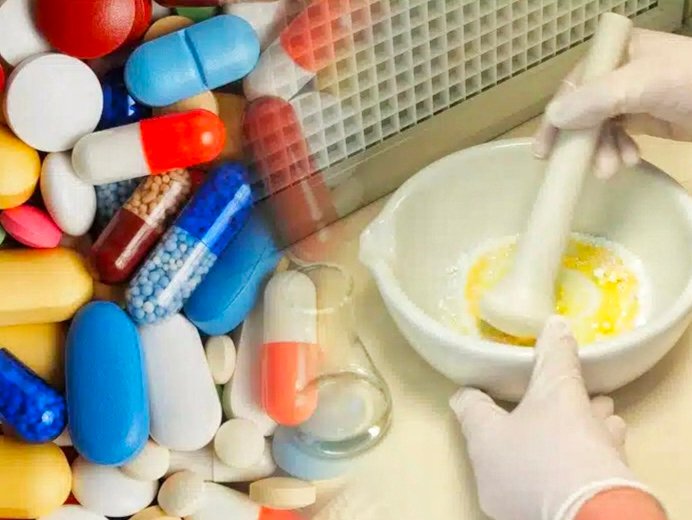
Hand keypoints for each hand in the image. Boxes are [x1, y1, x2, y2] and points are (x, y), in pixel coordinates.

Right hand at [450, 316, 656, 519]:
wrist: (583, 519)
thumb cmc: (531, 466)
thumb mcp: (486, 439)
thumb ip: (474, 412)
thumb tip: (465, 394)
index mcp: (558, 391)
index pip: (557, 352)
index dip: (554, 337)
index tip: (556, 323)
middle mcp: (591, 415)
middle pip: (590, 396)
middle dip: (580, 396)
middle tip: (564, 400)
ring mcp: (610, 450)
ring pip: (607, 431)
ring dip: (593, 431)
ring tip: (573, 440)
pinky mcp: (616, 484)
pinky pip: (607, 465)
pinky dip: (592, 465)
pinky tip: (575, 477)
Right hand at [534, 29, 691, 178]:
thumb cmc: (691, 82)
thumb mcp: (642, 84)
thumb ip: (596, 99)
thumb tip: (552, 117)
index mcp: (617, 54)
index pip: (574, 86)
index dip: (557, 118)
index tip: (545, 150)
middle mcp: (621, 73)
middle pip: (584, 110)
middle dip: (583, 141)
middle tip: (580, 167)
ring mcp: (635, 97)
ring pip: (601, 128)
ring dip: (602, 151)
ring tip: (611, 170)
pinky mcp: (648, 118)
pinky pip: (620, 137)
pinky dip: (619, 151)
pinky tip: (629, 161)